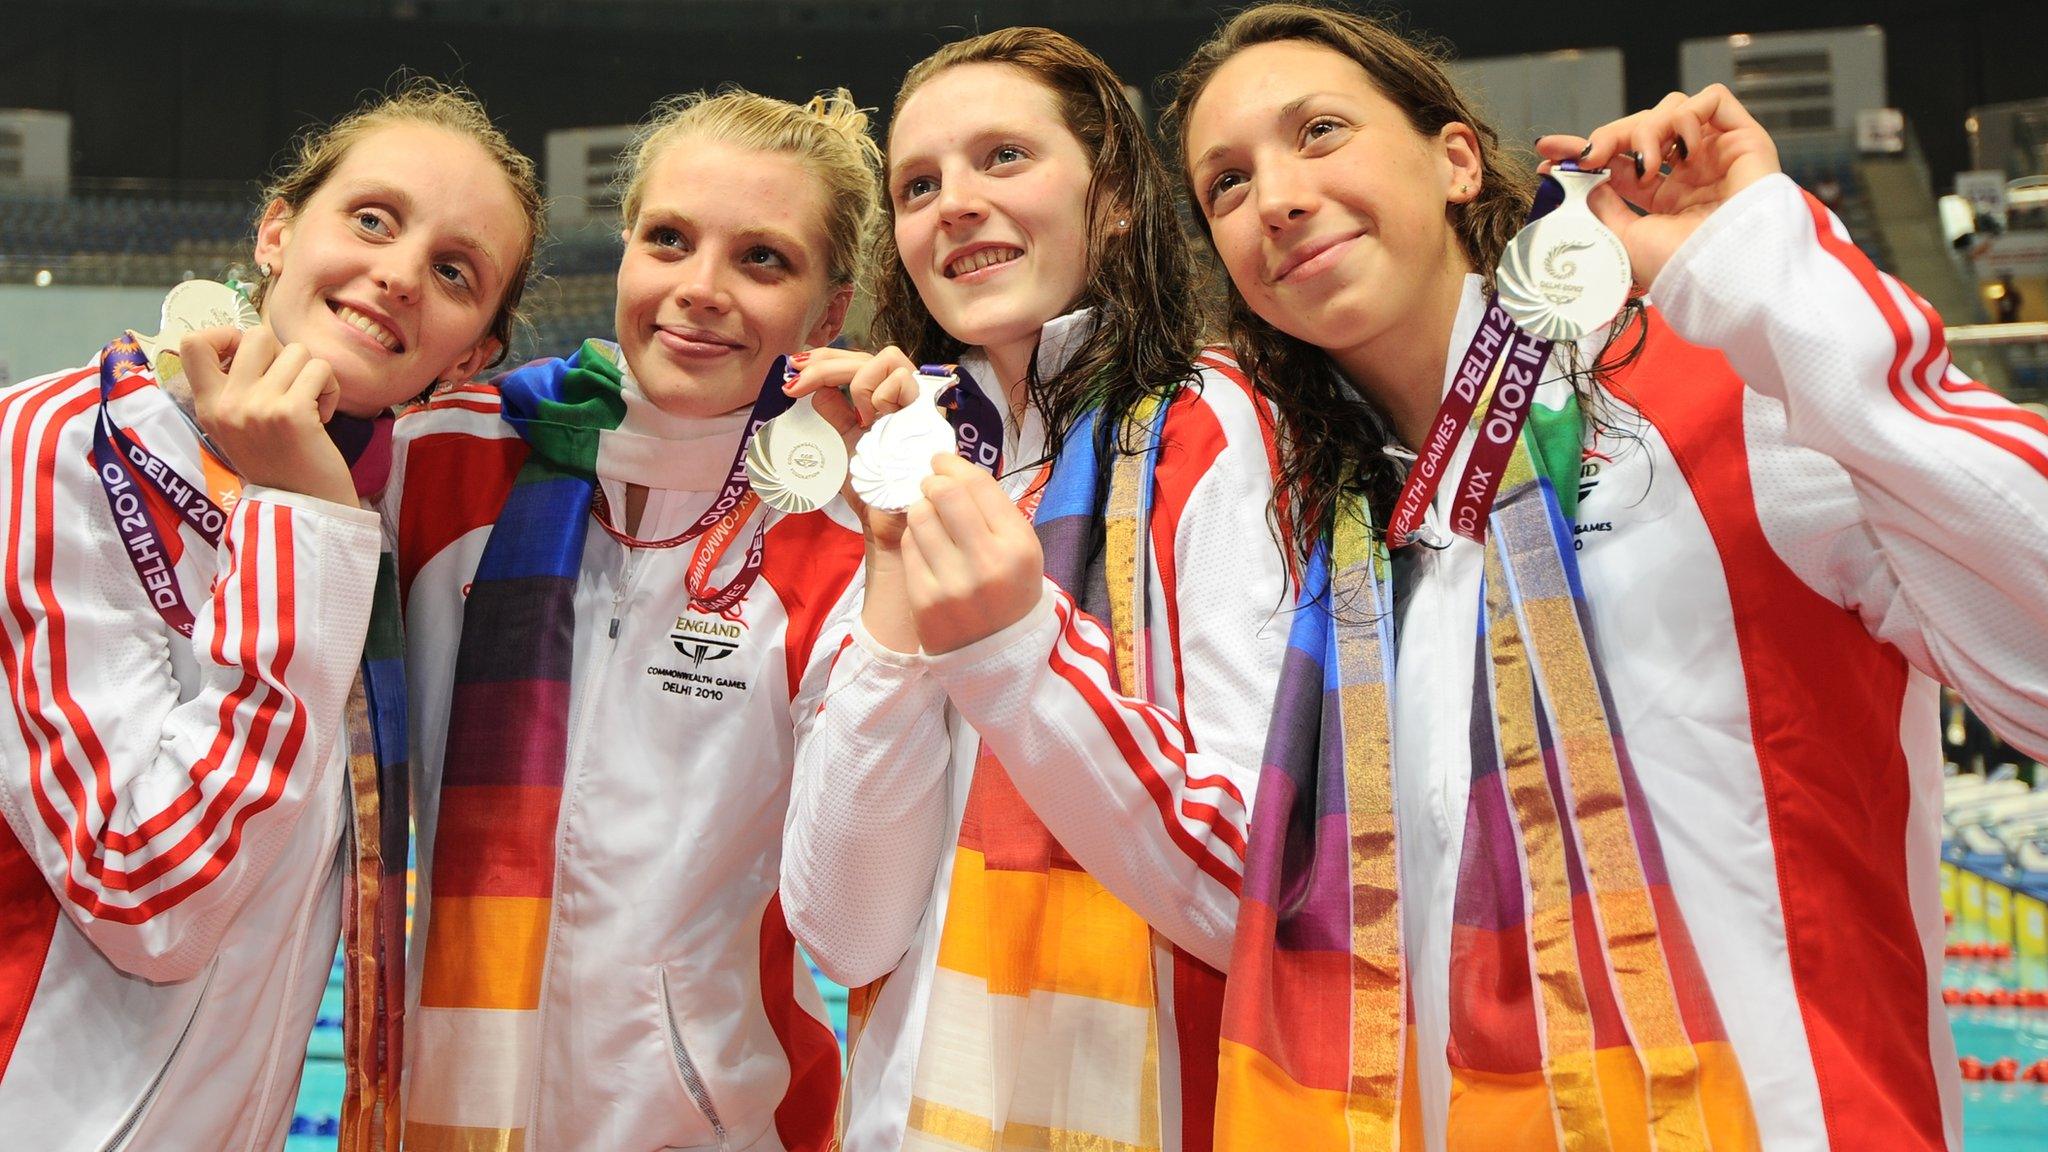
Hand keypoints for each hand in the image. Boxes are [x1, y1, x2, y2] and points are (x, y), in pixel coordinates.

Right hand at [182, 325, 357, 507]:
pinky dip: (330, 389)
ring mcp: (256, 407)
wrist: (304, 510)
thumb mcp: (237, 427)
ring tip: (308, 407)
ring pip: (295, 351)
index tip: (251, 359)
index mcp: (207, 406)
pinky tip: (321, 418)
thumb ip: (234, 388)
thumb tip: (247, 340)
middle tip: (290, 387)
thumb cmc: (278, 464)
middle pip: (255, 335)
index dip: (226, 335)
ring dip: (311, 375)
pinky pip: (320, 369)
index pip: (192, 342)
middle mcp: (226, 404)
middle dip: (283, 355)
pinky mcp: (290, 413)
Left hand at [783, 345, 924, 548]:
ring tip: (858, 416)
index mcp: (882, 399)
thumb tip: (817, 387)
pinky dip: (883, 394)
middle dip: (826, 364)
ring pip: (890, 357)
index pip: (857, 360)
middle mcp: (902, 395)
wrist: (886, 520)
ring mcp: (918, 401)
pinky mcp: (929, 411)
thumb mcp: (842, 443)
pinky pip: (904, 378)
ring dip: (861, 382)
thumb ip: (835, 413)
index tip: (794, 371)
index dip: (825, 358)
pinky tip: (876, 421)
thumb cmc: (870, 487)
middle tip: (797, 385)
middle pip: (867, 354)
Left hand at [900, 454, 1042, 654]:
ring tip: (929, 518)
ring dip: (921, 508)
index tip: (941, 461)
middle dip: (932, 480)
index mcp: (1019, 545)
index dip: (953, 464)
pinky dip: (915, 539)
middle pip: (945, 493)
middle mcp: (988, 562)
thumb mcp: (1020, 549)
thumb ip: (992, 509)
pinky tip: (927, 548)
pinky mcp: (925, 600)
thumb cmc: (1010, 590)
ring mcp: (953, 583)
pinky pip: (909, 547)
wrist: (1000, 655)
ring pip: (920, 516)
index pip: (978, 484)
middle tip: (930, 483)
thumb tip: (951, 467)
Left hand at [1536, 84, 1780, 288]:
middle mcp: (1690, 172)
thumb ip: (1601, 206)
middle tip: (1590, 154)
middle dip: (1610, 135)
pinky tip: (1684, 151)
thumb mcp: (1625, 237)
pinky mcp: (1743, 137)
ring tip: (1648, 166)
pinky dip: (1688, 117)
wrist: (1727, 271)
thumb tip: (1578, 182)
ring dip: (1647, 129)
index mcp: (1664, 198)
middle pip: (1641, 127)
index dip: (1585, 150)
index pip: (1620, 161)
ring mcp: (1716, 153)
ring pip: (1672, 108)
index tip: (1549, 150)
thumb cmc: (1682, 265)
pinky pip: (1712, 100)